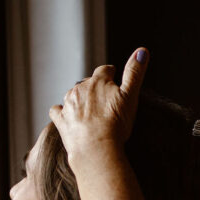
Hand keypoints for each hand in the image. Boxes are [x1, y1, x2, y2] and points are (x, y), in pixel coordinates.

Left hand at [49, 49, 149, 163]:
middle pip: (88, 82)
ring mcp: (68, 105)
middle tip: (105, 100)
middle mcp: (80, 89)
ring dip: (80, 99)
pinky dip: (61, 110)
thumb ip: (135, 73)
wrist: (97, 149)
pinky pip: (57, 110)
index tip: (115, 78)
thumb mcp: (131, 96)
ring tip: (90, 110)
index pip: (105, 70)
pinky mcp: (61, 120)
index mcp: (98, 81)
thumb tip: (142, 50)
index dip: (111, 74)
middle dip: (96, 88)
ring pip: (73, 94)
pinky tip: (66, 115)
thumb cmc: (117, 124)